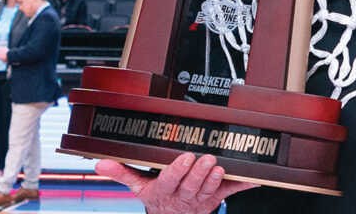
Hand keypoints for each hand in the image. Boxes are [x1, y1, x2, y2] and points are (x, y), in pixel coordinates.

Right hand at [95, 153, 254, 213]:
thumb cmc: (158, 197)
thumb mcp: (138, 187)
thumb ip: (122, 173)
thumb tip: (99, 163)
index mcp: (163, 191)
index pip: (169, 180)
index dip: (178, 171)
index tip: (185, 158)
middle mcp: (183, 196)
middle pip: (192, 185)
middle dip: (199, 173)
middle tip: (206, 159)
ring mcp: (201, 198)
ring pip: (209, 190)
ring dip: (215, 180)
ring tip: (219, 167)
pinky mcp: (216, 197)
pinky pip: (231, 191)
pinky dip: (244, 184)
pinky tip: (256, 179)